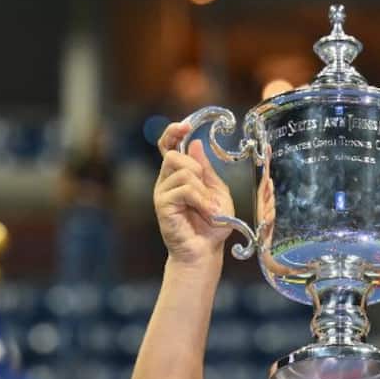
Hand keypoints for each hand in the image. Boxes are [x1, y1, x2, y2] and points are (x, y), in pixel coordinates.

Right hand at [154, 122, 235, 264]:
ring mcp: (162, 193)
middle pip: (174, 155)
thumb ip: (206, 170)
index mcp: (178, 175)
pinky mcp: (162, 205)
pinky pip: (184, 189)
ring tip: (211, 210)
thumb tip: (195, 144)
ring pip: (182, 172)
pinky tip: (208, 213)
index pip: (167, 145)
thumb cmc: (212, 225)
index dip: (173, 133)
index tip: (185, 127)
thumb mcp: (217, 192)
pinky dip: (201, 200)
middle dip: (196, 170)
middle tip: (208, 194)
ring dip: (203, 191)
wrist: (206, 251)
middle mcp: (166, 181)